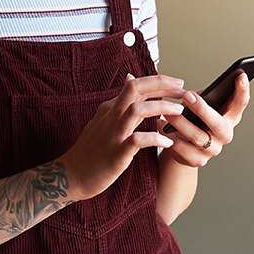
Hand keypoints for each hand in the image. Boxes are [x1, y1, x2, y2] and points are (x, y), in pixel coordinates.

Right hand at [59, 74, 185, 200]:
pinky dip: (155, 138)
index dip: (159, 82)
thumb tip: (130, 78)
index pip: (135, 85)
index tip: (177, 84)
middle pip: (135, 89)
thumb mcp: (104, 120)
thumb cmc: (90, 150)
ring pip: (137, 110)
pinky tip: (168, 142)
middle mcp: (111, 116)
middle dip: (161, 85)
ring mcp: (113, 134)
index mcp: (110, 108)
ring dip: (160, 108)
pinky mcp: (116, 153)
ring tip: (179, 111)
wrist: (71, 175)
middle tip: (182, 89)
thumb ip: (119, 101)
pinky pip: (137, 141)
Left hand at [160, 72, 249, 166]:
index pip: (240, 103)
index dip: (242, 90)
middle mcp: (225, 134)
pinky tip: (161, 127)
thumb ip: (202, 96)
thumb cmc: (192, 117)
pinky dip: (170, 137)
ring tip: (166, 112)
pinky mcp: (197, 160)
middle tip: (186, 95)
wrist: (181, 143)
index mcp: (229, 117)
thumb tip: (190, 93)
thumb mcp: (199, 103)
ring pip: (197, 137)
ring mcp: (213, 149)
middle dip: (202, 109)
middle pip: (218, 123)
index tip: (240, 75)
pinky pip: (183, 150)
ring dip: (180, 123)